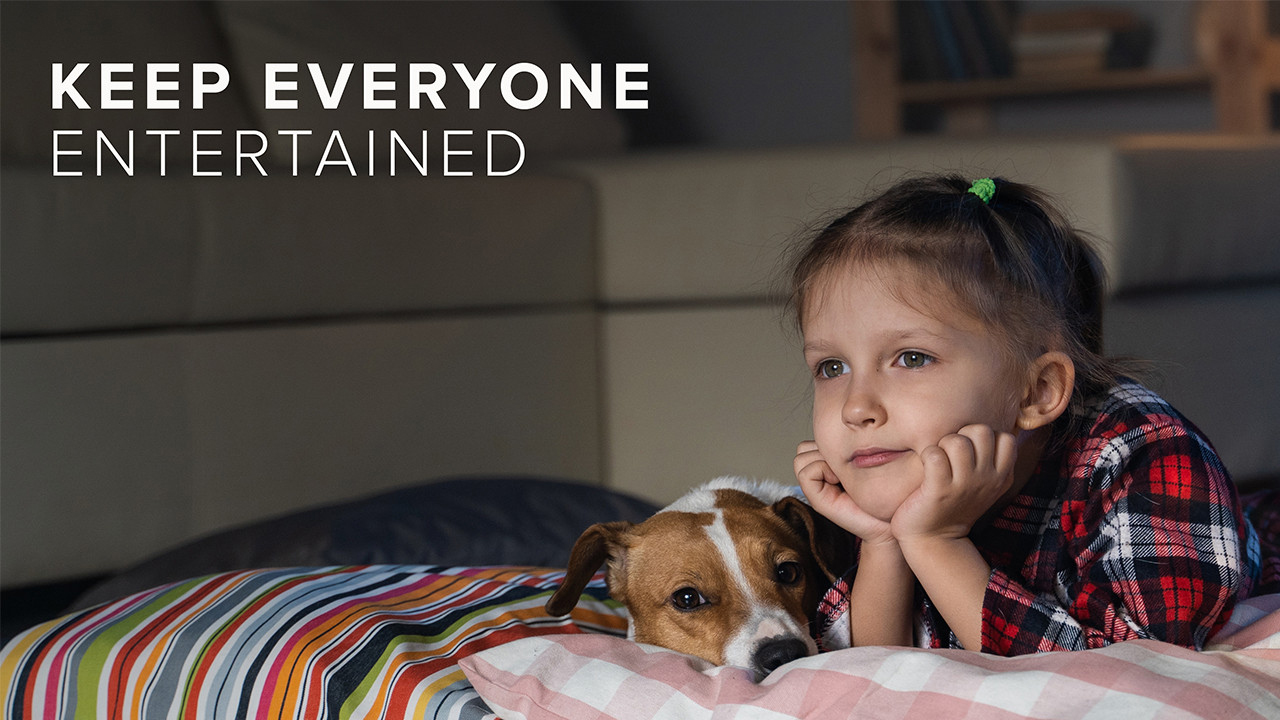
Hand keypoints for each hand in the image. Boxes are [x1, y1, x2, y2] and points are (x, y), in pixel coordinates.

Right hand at [795, 441, 894, 545]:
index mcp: (829, 465)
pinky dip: (821, 470)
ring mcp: (816, 489)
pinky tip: (839, 480)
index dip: (828, 442)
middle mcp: (819, 476)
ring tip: (842, 472)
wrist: (890, 522)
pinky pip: (806, 472)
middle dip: (823, 449)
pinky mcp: (818, 501)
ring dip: (821, 458)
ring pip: (801, 457)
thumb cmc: (885, 493)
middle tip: (845, 464)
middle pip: (803, 448)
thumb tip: (846, 429)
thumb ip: (853, 447)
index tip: (853, 453)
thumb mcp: (868, 460)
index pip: (811, 442)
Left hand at [891, 425, 1016, 543]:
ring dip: (942, 445)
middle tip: (950, 453)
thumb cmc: (954, 504)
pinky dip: (926, 455)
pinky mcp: (939, 491)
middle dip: (961, 434)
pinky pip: (934, 454)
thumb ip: (989, 459)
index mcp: (1001, 476)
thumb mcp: (983, 484)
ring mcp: (964, 486)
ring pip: (957, 441)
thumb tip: (988, 429)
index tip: (970, 450)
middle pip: (981, 431)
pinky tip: (925, 468)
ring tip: (938, 461)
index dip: (984, 436)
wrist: (934, 540)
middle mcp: (987, 480)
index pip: (1005, 437)